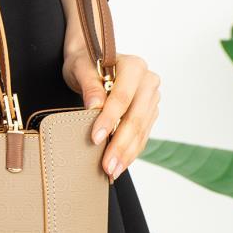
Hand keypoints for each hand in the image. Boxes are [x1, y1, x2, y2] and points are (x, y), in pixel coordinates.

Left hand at [62, 48, 160, 179]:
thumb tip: (94, 106)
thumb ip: (89, 85)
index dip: (109, 119)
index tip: (95, 138)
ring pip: (141, 130)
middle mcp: (148, 81)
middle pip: (136, 118)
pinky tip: (121, 164)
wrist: (92, 61)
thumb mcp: (80, 68)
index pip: (122, 97)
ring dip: (127, 153)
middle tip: (107, 165)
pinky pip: (142, 134)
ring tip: (112, 171)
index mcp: (134, 66)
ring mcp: (151, 98)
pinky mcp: (149, 112)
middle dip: (120, 144)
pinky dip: (131, 151)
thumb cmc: (85, 63)